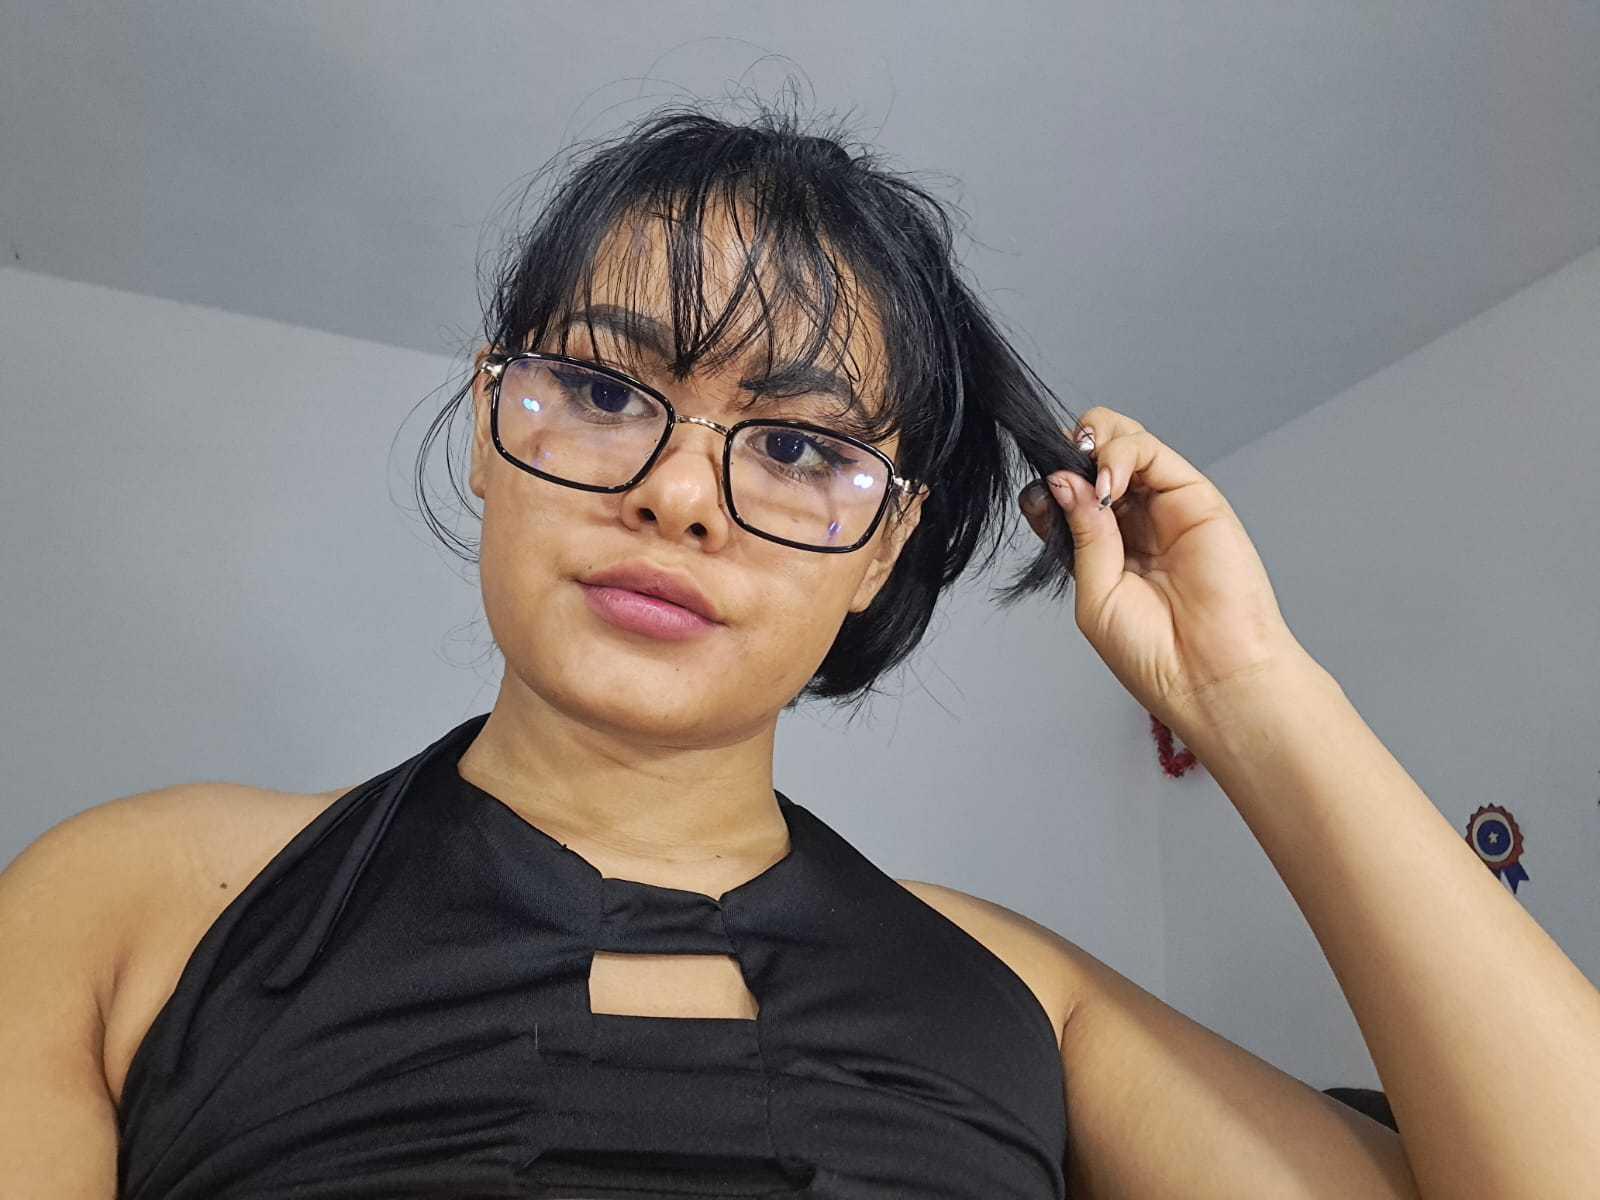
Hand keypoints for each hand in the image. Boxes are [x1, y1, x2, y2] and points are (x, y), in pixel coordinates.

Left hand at [1020, 406, 1310, 733]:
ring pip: (1122, 442)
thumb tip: (1062, 480)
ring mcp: (1162, 505)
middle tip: (1062, 473)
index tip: (1039, 495)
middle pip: (1093, 456)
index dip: (1049, 481)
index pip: (1065, 491)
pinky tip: (1110, 484)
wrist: (1208, 674)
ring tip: (1095, 486)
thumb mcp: (1094, 593)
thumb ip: (1082, 534)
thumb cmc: (1152, 652)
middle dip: (1071, 451)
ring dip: (1095, 446)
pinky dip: (1123, 454)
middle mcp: (1130, 520)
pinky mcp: (1194, 495)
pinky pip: (1153, 451)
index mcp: (1099, 546)